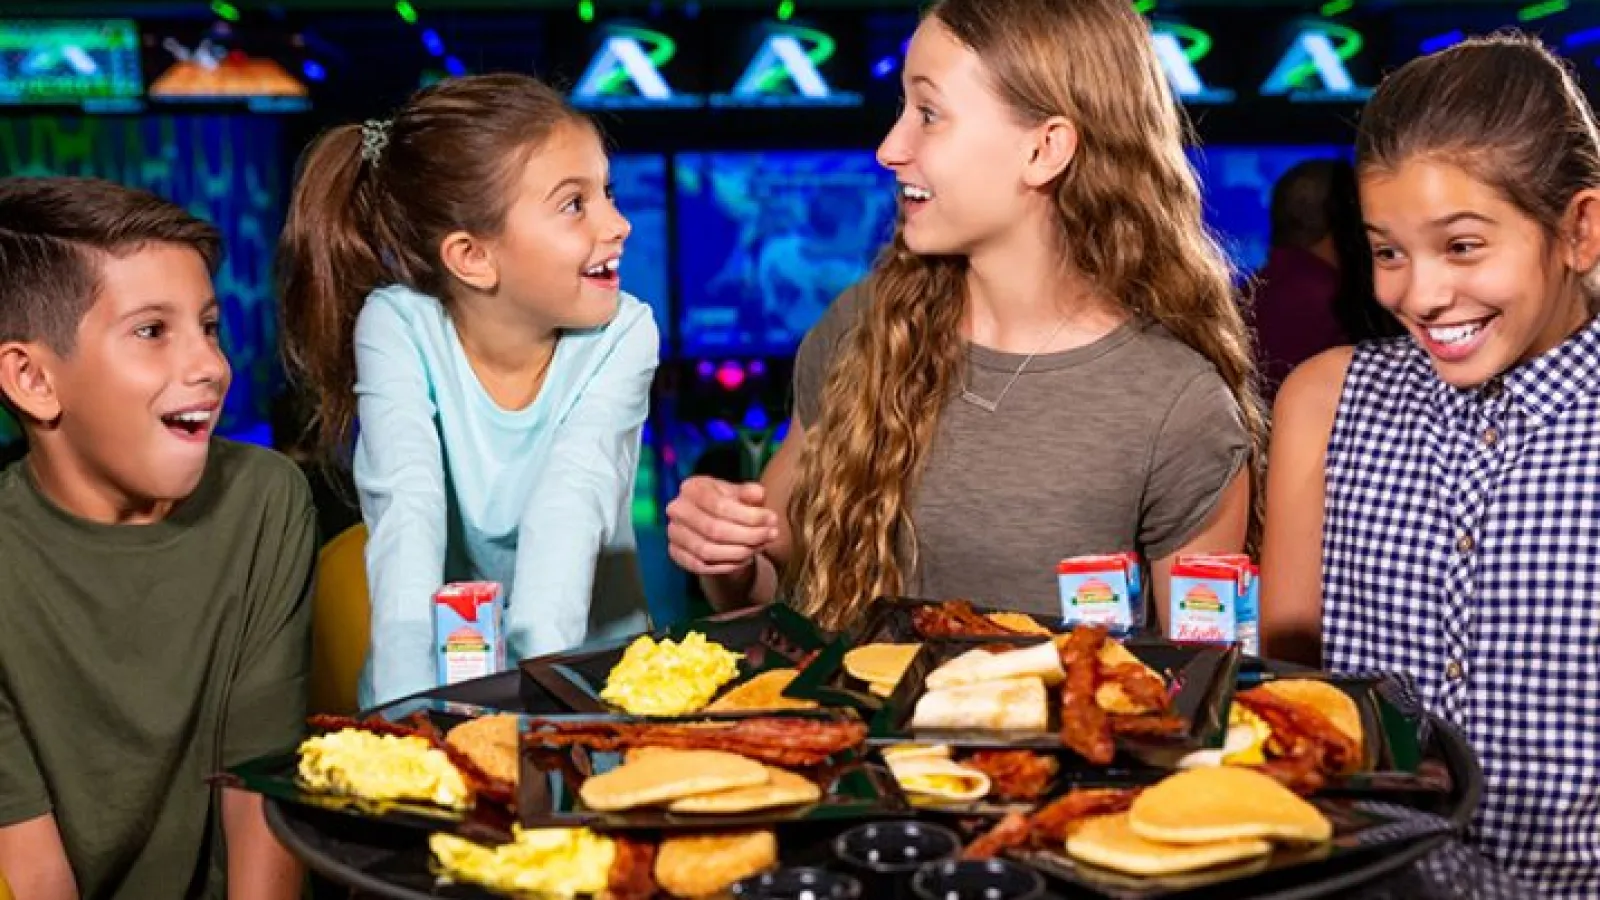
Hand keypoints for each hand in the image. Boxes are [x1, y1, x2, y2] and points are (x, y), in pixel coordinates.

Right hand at [666, 476, 780, 575]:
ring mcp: (674, 533)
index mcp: (692, 487)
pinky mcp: (676, 553)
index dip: (749, 515)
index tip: (772, 519)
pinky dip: (727, 565)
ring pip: (708, 551)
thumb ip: (749, 492)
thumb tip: (758, 494)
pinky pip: (701, 566)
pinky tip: (746, 558)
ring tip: (760, 547)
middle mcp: (677, 509)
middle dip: (748, 535)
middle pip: (714, 530)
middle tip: (771, 535)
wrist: (713, 523)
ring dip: (740, 552)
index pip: (720, 506)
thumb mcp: (740, 493)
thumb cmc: (728, 504)